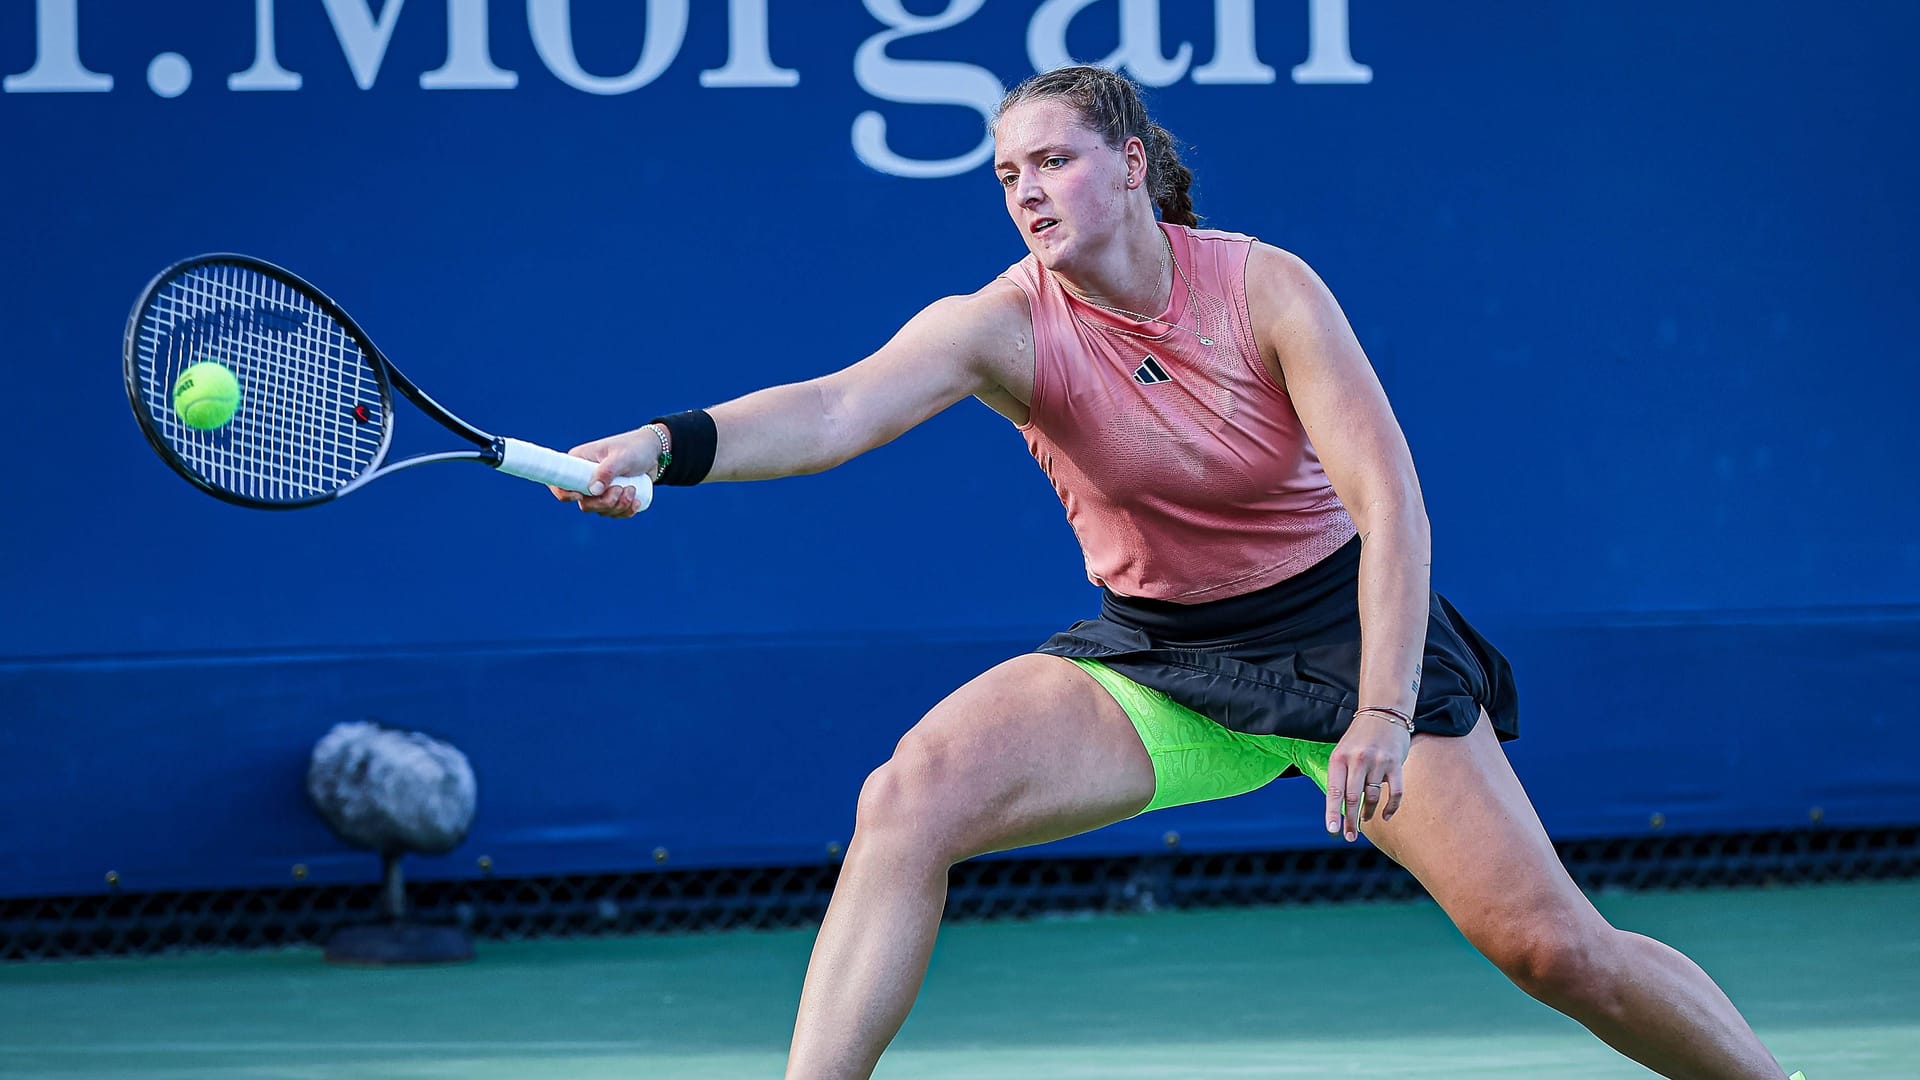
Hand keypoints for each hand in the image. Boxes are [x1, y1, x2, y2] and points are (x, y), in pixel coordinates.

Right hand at [547, 425, 659, 518]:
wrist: (653, 453)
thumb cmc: (635, 448)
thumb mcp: (621, 457)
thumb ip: (607, 471)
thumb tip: (593, 491)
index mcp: (578, 462)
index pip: (559, 481)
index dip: (564, 494)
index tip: (580, 496)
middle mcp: (585, 478)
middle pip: (584, 504)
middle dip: (604, 503)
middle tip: (621, 490)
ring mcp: (598, 490)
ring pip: (600, 510)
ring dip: (618, 506)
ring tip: (633, 490)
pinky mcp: (611, 497)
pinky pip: (613, 513)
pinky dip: (625, 511)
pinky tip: (636, 502)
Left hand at [1324, 710, 1409, 841]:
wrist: (1383, 712)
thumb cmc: (1359, 739)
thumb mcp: (1342, 752)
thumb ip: (1341, 777)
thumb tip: (1340, 810)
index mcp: (1339, 758)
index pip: (1334, 791)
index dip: (1332, 813)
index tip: (1332, 830)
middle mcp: (1357, 760)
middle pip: (1353, 798)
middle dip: (1352, 821)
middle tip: (1350, 836)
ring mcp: (1377, 761)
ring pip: (1372, 797)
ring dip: (1368, 812)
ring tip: (1366, 819)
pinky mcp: (1396, 763)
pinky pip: (1395, 793)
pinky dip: (1391, 807)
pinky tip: (1386, 815)